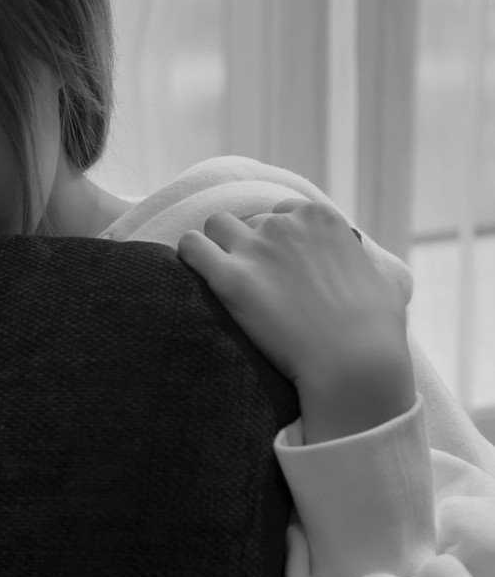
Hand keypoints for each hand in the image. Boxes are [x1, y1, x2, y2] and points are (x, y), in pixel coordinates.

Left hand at [176, 198, 410, 401]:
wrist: (354, 363)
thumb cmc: (375, 334)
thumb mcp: (386, 287)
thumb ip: (372, 272)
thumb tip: (375, 279)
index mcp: (322, 218)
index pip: (283, 214)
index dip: (277, 243)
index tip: (278, 271)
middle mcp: (287, 224)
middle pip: (249, 222)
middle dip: (249, 248)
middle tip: (255, 287)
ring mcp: (257, 247)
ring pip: (216, 226)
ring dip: (217, 247)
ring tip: (223, 281)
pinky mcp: (231, 277)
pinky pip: (190, 246)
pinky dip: (190, 258)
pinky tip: (197, 279)